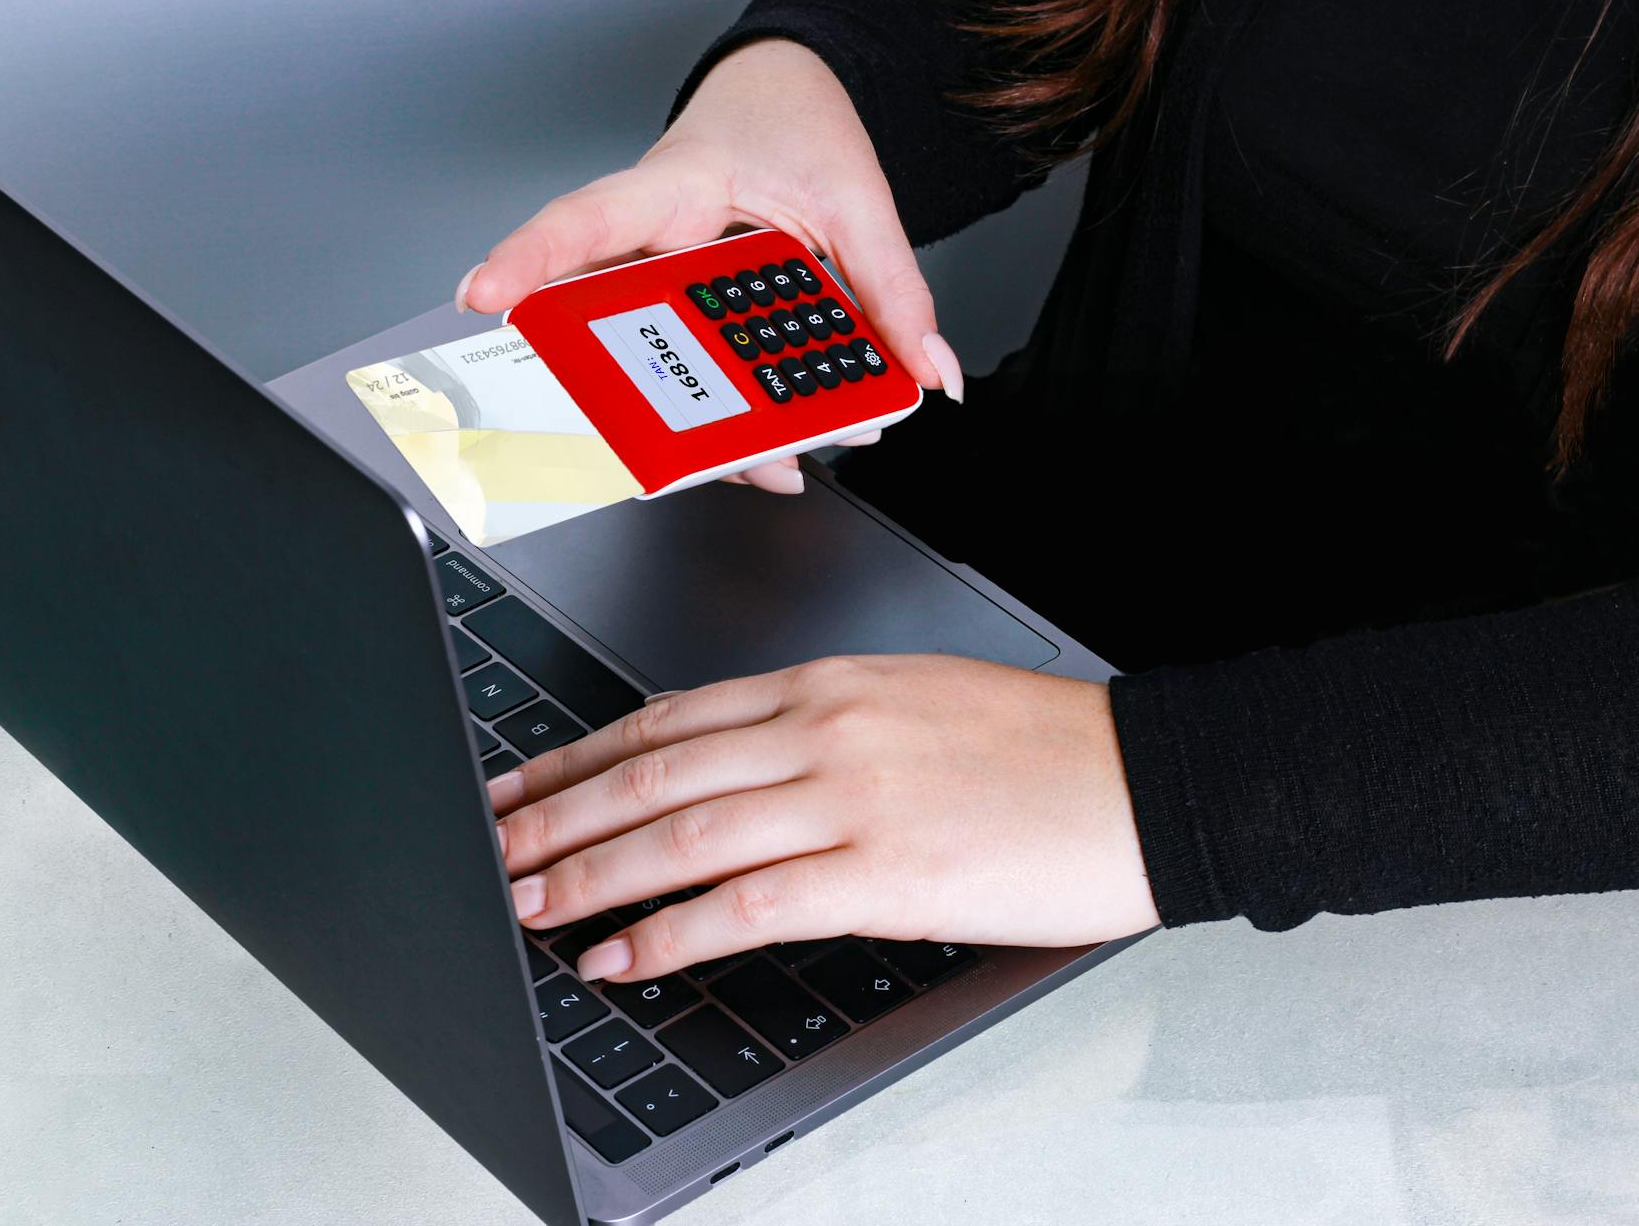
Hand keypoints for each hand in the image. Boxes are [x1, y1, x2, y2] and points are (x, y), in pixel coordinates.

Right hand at [453, 38, 964, 492]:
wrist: (790, 101)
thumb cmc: (792, 126)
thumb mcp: (857, 198)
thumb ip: (894, 286)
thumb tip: (927, 368)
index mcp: (670, 188)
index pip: (585, 220)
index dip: (528, 259)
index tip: (484, 294)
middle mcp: (650, 246)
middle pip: (615, 336)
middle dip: (641, 407)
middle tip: (664, 457)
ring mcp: (663, 289)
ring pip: (656, 376)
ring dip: (709, 432)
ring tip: (775, 463)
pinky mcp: (690, 320)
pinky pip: (696, 381)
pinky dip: (739, 424)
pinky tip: (782, 450)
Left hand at [484, 655, 1160, 982]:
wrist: (1144, 779)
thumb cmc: (1041, 748)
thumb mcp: (915, 703)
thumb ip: (821, 726)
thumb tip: (735, 770)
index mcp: (829, 683)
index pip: (669, 719)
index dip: (580, 757)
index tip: (525, 786)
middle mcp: (824, 728)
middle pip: (653, 773)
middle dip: (557, 818)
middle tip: (494, 851)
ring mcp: (850, 796)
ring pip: (680, 835)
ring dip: (589, 876)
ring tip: (530, 906)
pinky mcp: (884, 871)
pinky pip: (745, 904)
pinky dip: (667, 934)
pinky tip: (622, 956)